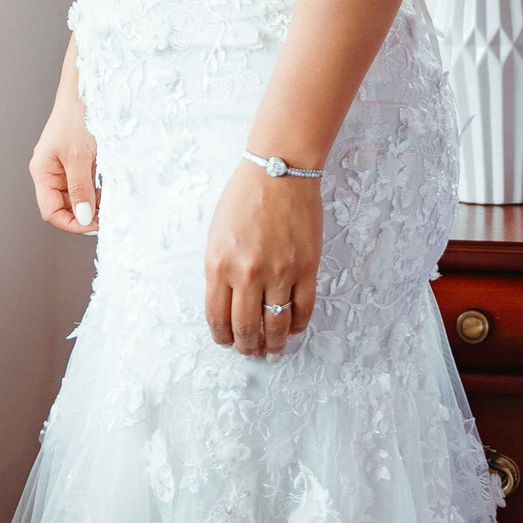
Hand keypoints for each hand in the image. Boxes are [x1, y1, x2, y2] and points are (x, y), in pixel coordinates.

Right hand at [30, 86, 99, 235]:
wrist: (88, 87)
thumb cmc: (77, 115)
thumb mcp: (79, 157)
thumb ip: (80, 189)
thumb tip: (82, 218)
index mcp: (42, 172)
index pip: (51, 211)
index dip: (71, 223)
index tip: (93, 225)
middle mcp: (52, 171)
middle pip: (65, 206)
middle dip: (84, 213)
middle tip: (107, 216)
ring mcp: (67, 165)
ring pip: (79, 195)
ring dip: (94, 201)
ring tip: (110, 201)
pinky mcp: (81, 158)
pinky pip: (88, 182)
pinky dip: (98, 188)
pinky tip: (110, 187)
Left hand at [203, 163, 321, 357]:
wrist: (279, 171)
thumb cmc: (245, 197)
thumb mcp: (216, 235)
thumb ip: (219, 271)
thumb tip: (226, 306)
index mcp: (219, 265)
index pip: (218, 318)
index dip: (223, 337)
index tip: (228, 343)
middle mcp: (247, 274)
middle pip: (246, 328)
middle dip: (248, 346)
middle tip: (251, 351)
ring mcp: (279, 272)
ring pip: (276, 324)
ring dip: (274, 343)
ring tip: (273, 349)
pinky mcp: (306, 268)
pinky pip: (303, 308)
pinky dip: (298, 324)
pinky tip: (294, 328)